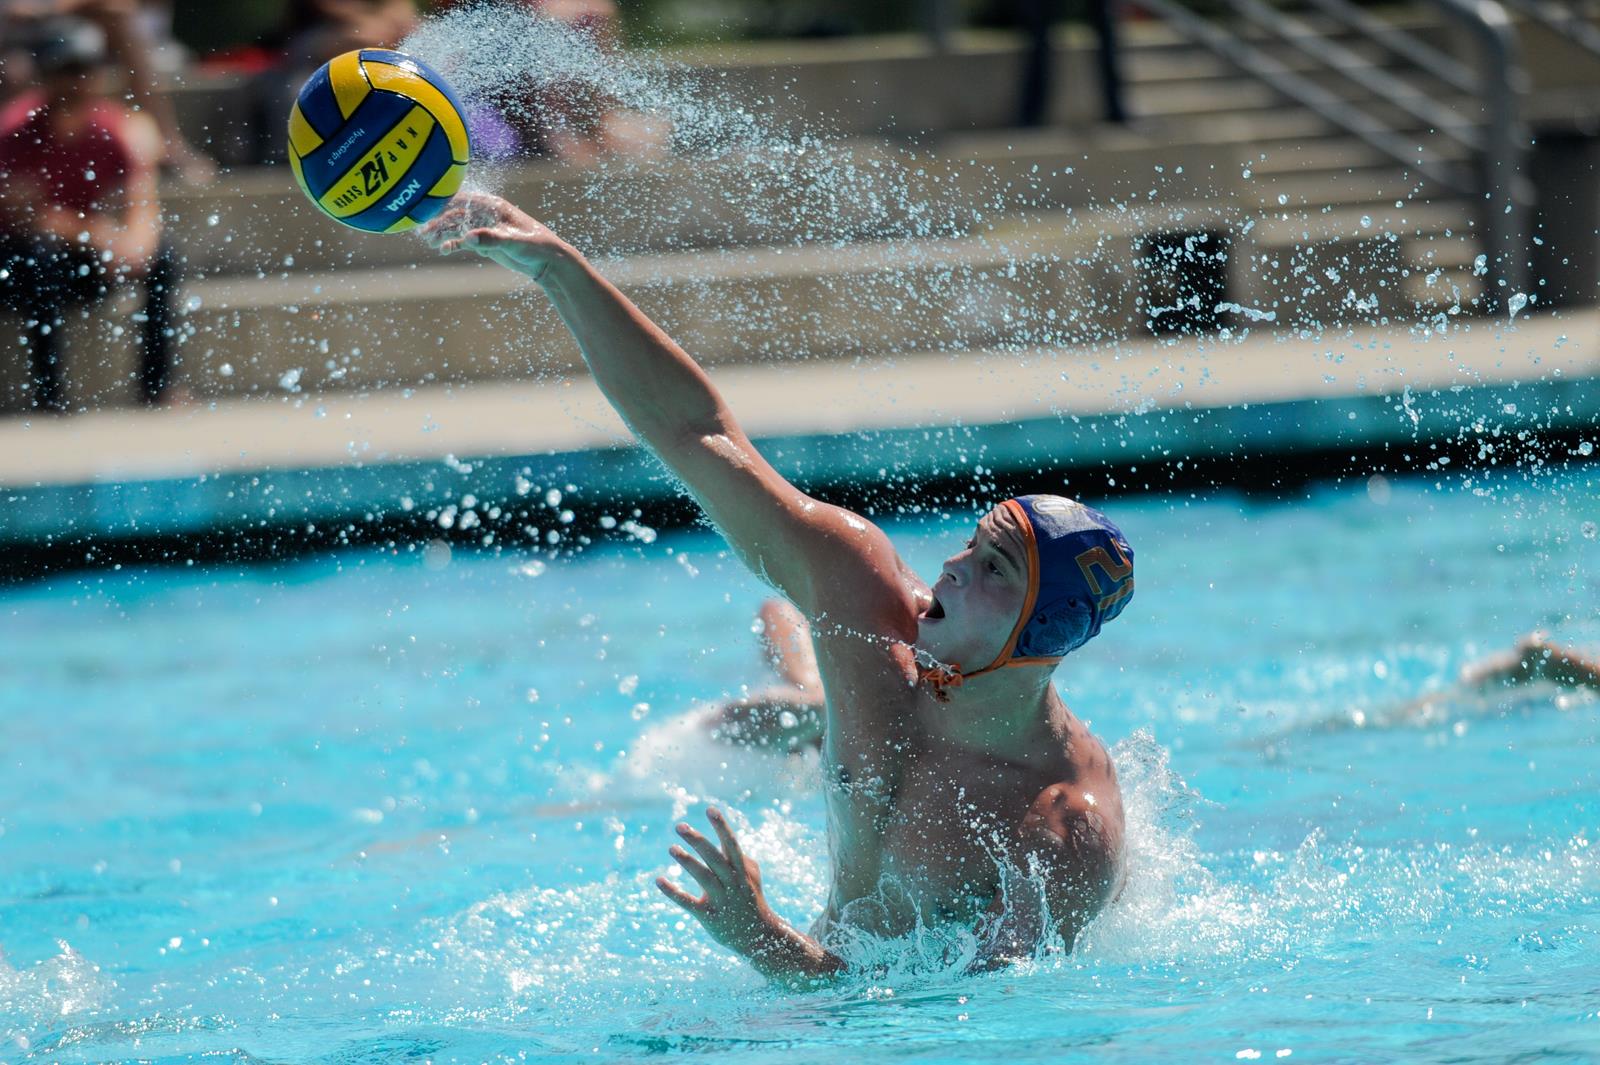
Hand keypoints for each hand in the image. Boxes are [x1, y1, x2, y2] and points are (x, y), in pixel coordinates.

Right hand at [419, 192, 568, 281]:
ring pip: (457, 227)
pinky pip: (464, 240)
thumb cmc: (536, 245)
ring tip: (430, 242)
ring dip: (443, 233)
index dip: (444, 202)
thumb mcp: (515, 242)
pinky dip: (453, 244)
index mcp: (493, 205)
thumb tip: (468, 238)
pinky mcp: (485, 241)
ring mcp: (484, 227)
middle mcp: (486, 213)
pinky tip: (443, 250)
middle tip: (424, 233)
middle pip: (456, 214)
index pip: (463, 199)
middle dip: (439, 222)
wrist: (547, 261)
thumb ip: (492, 239)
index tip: (426, 208)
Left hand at [656, 807, 778, 955]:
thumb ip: (741, 858)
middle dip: (698, 841)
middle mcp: (733, 883)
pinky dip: (673, 892)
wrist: (760, 937)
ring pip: (704, 878)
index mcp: (742, 871)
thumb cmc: (751, 902)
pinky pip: (689, 903)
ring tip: (671, 848)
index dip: (722, 827)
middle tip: (679, 826)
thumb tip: (727, 841)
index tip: (710, 809)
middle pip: (715, 858)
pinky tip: (659, 880)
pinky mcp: (710, 917)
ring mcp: (722, 901)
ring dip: (687, 862)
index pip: (731, 844)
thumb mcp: (751, 878)